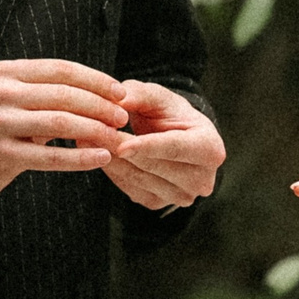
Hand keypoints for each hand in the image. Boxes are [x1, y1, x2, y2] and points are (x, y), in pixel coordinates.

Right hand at [0, 59, 130, 210]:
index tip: (120, 92)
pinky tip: (100, 158)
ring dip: (95, 131)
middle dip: (100, 106)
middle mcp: (0, 93)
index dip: (96, 80)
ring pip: (60, 123)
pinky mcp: (1, 155)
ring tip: (117, 139)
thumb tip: (99, 91)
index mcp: (6, 72)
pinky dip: (80, 158)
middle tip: (123, 118)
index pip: (61, 70)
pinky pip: (50, 157)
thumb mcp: (8, 97)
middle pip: (64, 94)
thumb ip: (44, 90)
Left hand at [104, 80, 223, 209]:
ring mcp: (181, 196)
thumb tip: (118, 100)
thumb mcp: (158, 97)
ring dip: (110, 159)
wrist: (173, 138)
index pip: (176, 148)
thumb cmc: (169, 114)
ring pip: (138, 178)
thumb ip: (140, 94)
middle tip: (91, 132)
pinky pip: (129, 187)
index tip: (121, 145)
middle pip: (154, 165)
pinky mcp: (158, 204)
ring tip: (88, 138)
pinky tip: (99, 153)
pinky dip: (112, 170)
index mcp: (210, 149)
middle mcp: (202, 180)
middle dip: (120, 148)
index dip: (147, 146)